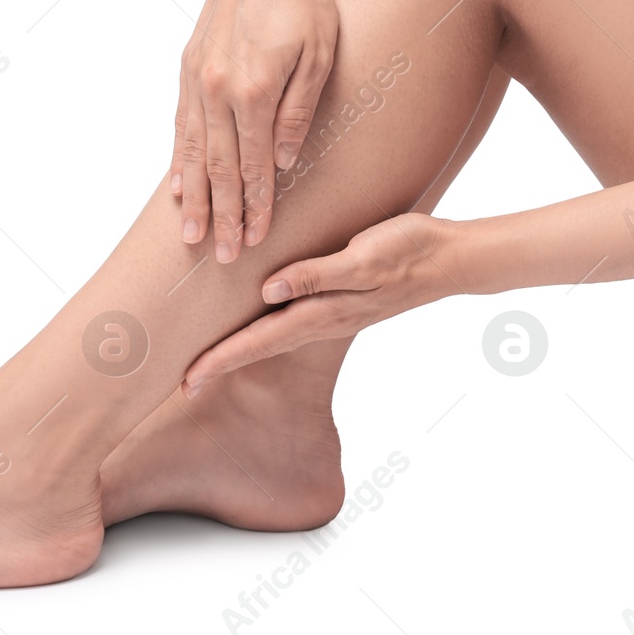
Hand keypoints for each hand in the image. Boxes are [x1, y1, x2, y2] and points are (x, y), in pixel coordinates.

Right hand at [172, 0, 336, 262]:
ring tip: (191, 235)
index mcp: (254, 91)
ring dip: (194, 198)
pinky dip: (178, 159)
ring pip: (193, 152)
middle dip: (222, 216)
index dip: (256, 207)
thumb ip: (298, 112)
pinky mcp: (188, 67)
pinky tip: (176, 187)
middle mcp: (218, 90)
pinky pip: (180, 125)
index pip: (255, 166)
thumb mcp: (319, 57)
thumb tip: (283, 162)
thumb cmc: (305, 2)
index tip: (255, 242)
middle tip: (223, 257)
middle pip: (219, 168)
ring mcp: (197, 79)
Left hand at [182, 212, 462, 393]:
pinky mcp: (340, 298)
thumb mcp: (363, 257)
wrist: (452, 258)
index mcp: (323, 311)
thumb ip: (317, 274)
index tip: (186, 380)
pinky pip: (292, 319)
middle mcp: (323, 317)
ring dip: (240, 349)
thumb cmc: (410, 251)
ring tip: (208, 360)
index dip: (220, 360)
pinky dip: (265, 329)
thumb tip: (269, 289)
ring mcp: (333, 311)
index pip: (259, 341)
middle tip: (181, 383)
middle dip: (220, 363)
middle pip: (260, 346)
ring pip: (274, 336)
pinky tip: (258, 321)